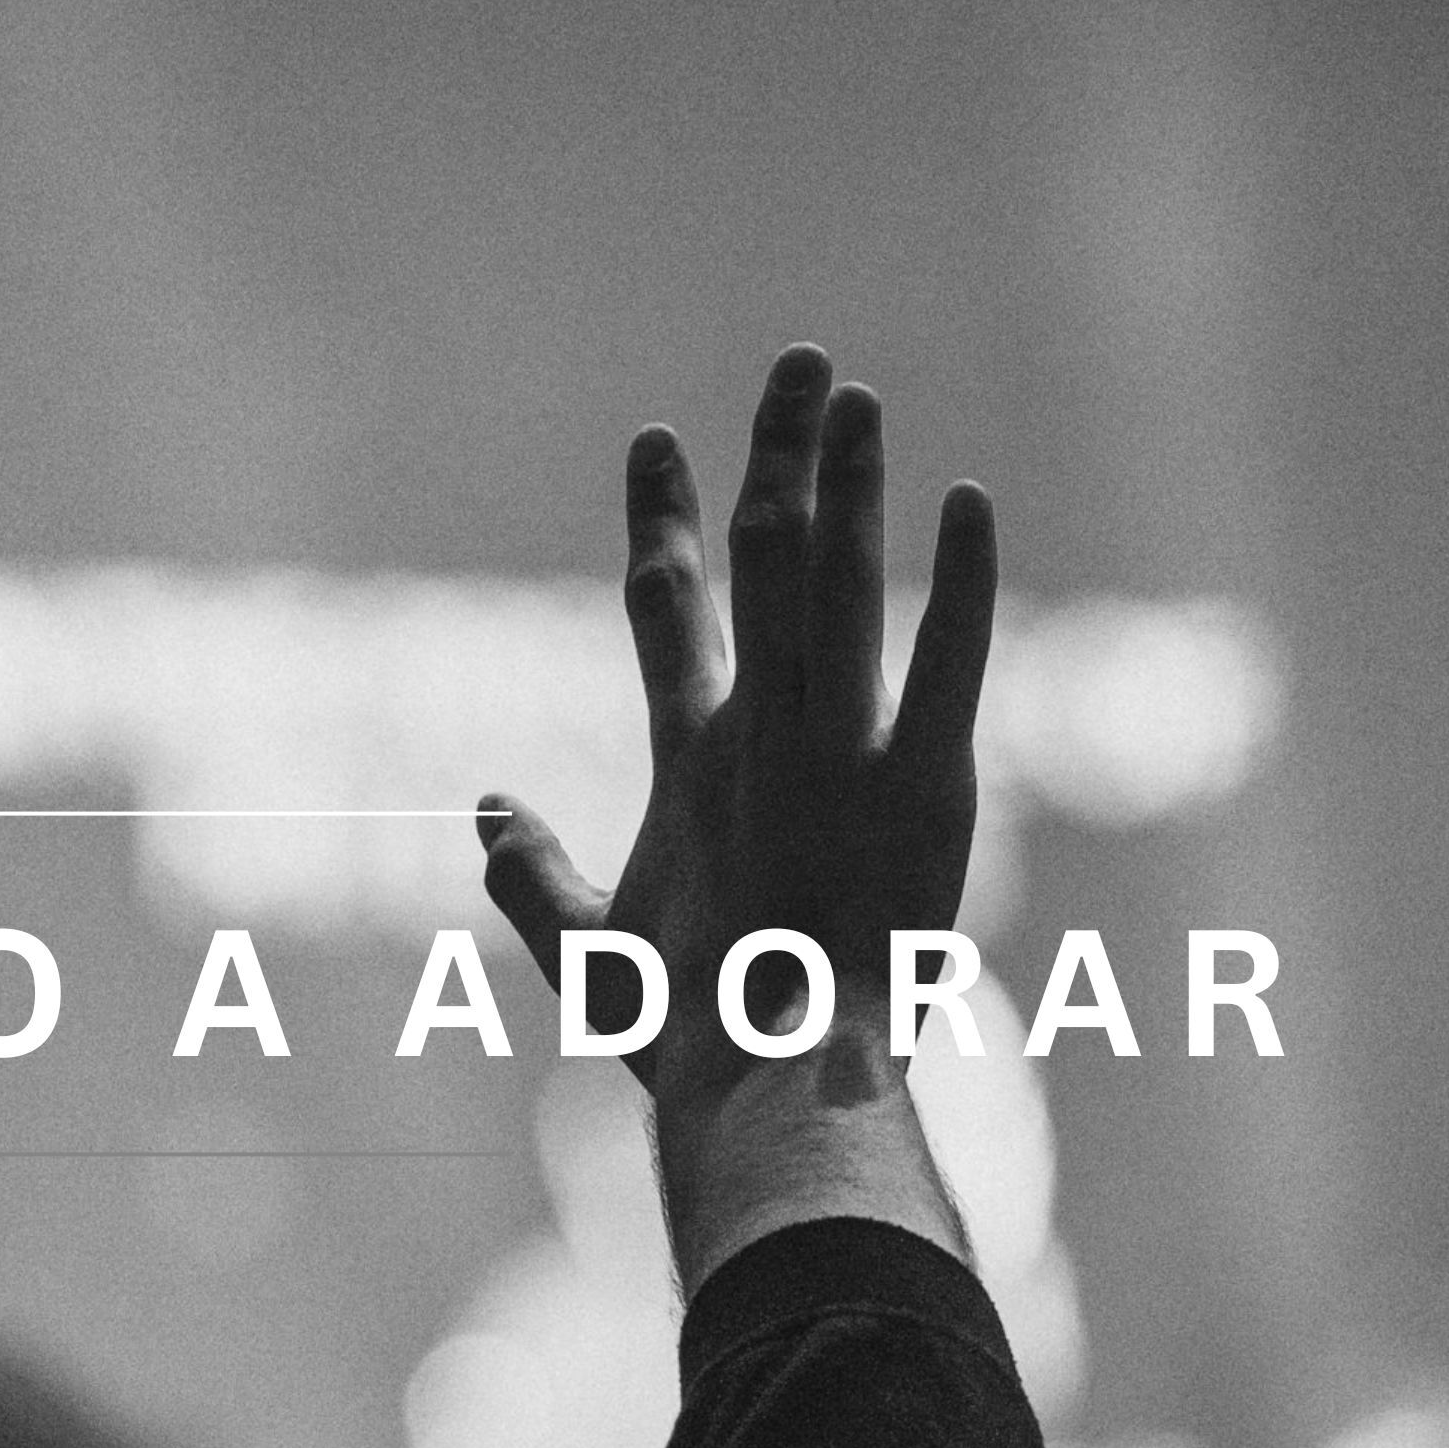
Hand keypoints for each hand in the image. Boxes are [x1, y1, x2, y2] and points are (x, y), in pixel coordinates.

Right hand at [477, 343, 994, 1106]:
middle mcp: (759, 731)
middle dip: (777, 455)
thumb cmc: (684, 1032)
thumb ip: (529, 876)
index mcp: (688, 761)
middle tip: (800, 364)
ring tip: (856, 393)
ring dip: (849, 483)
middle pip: (762, 562)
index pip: (664, 609)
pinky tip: (966, 502)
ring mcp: (839, 754)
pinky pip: (950, 666)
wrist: (770, 1083)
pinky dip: (959, 584)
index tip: (658, 442)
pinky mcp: (925, 790)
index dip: (662, 520)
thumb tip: (482, 810)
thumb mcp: (586, 952)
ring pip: (836, 588)